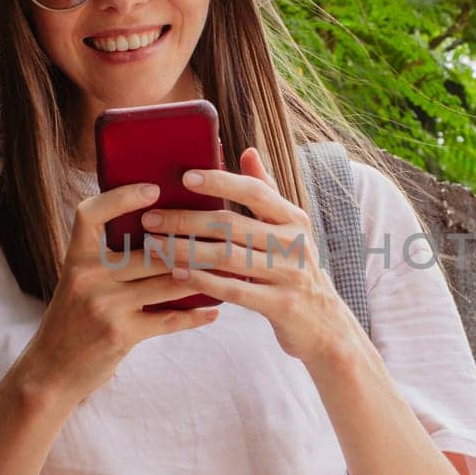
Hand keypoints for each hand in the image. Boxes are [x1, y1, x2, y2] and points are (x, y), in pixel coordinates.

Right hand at [4, 179, 220, 406]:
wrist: (52, 370)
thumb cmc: (73, 320)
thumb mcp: (79, 281)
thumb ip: (107, 258)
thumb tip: (157, 231)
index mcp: (75, 257)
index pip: (91, 214)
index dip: (122, 198)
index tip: (154, 189)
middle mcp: (87, 276)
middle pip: (149, 250)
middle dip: (188, 243)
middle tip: (220, 232)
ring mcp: (104, 305)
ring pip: (166, 282)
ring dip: (201, 276)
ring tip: (228, 267)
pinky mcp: (121, 333)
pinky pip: (168, 319)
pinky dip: (194, 315)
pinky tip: (212, 310)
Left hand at [138, 146, 357, 363]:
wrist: (324, 323)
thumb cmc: (296, 268)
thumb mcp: (290, 228)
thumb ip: (267, 191)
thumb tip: (247, 151)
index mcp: (293, 219)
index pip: (255, 192)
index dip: (221, 182)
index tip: (185, 178)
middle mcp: (293, 243)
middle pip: (232, 225)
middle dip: (187, 220)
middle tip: (150, 218)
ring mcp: (288, 275)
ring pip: (228, 257)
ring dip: (186, 250)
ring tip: (154, 247)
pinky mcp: (280, 305)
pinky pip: (234, 290)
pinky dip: (203, 281)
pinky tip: (177, 275)